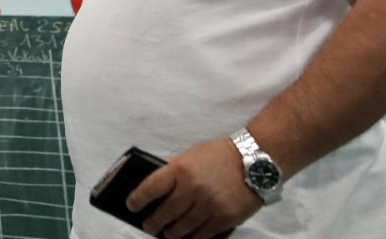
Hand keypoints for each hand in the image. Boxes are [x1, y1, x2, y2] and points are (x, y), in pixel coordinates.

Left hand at [131, 138, 262, 238]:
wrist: (254, 161)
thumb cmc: (219, 156)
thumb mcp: (191, 155)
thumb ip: (172, 167)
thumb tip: (153, 181)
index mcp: (180, 169)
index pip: (150, 187)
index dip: (137, 199)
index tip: (131, 206)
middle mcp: (192, 188)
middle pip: (165, 213)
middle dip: (153, 223)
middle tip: (149, 226)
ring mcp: (209, 205)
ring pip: (183, 227)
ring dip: (172, 233)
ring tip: (168, 233)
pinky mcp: (225, 217)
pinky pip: (204, 233)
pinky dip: (195, 235)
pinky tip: (190, 234)